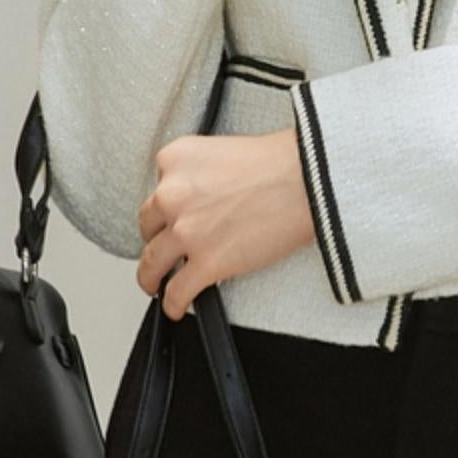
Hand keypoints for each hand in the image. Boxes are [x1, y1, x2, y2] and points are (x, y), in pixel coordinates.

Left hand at [136, 126, 316, 318]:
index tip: (175, 216)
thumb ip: (204, 173)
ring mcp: (187, 231)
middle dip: (157, 238)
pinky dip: (173, 304)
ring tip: (156, 283)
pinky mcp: (207, 262)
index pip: (158, 187)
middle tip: (166, 247)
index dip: (168, 206)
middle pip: (149, 225)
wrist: (308, 180)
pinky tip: (177, 307)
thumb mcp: (226, 150)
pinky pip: (177, 292)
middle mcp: (173, 194)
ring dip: (152, 276)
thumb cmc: (283, 162)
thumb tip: (206, 198)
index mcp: (177, 159)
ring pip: (152, 263)